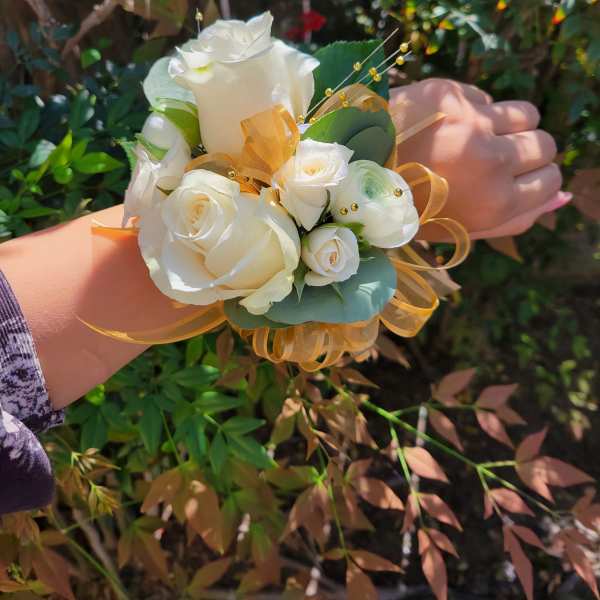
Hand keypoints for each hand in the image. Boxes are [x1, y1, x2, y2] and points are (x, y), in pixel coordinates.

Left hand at [391, 79, 570, 239]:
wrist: (356, 170)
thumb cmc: (411, 208)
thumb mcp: (461, 230)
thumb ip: (515, 219)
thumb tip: (562, 197)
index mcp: (493, 203)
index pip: (550, 182)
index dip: (538, 179)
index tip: (521, 179)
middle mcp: (492, 161)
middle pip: (545, 145)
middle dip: (527, 153)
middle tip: (494, 159)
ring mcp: (473, 123)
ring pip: (527, 114)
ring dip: (509, 126)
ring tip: (476, 138)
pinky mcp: (454, 94)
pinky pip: (487, 99)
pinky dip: (475, 112)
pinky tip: (444, 127)